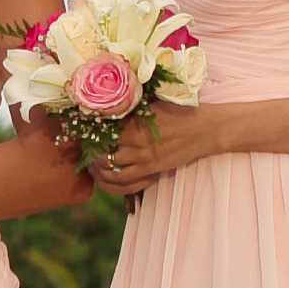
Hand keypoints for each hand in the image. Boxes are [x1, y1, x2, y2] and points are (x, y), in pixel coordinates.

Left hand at [86, 102, 227, 199]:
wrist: (207, 128)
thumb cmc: (180, 111)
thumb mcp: (151, 104)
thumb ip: (130, 109)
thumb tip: (107, 108)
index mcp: (132, 121)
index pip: (98, 130)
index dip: (86, 133)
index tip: (81, 132)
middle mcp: (134, 141)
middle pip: (99, 152)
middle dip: (88, 153)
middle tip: (85, 151)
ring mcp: (143, 158)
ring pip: (108, 170)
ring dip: (96, 170)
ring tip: (93, 166)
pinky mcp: (152, 170)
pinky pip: (125, 183)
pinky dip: (111, 183)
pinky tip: (106, 179)